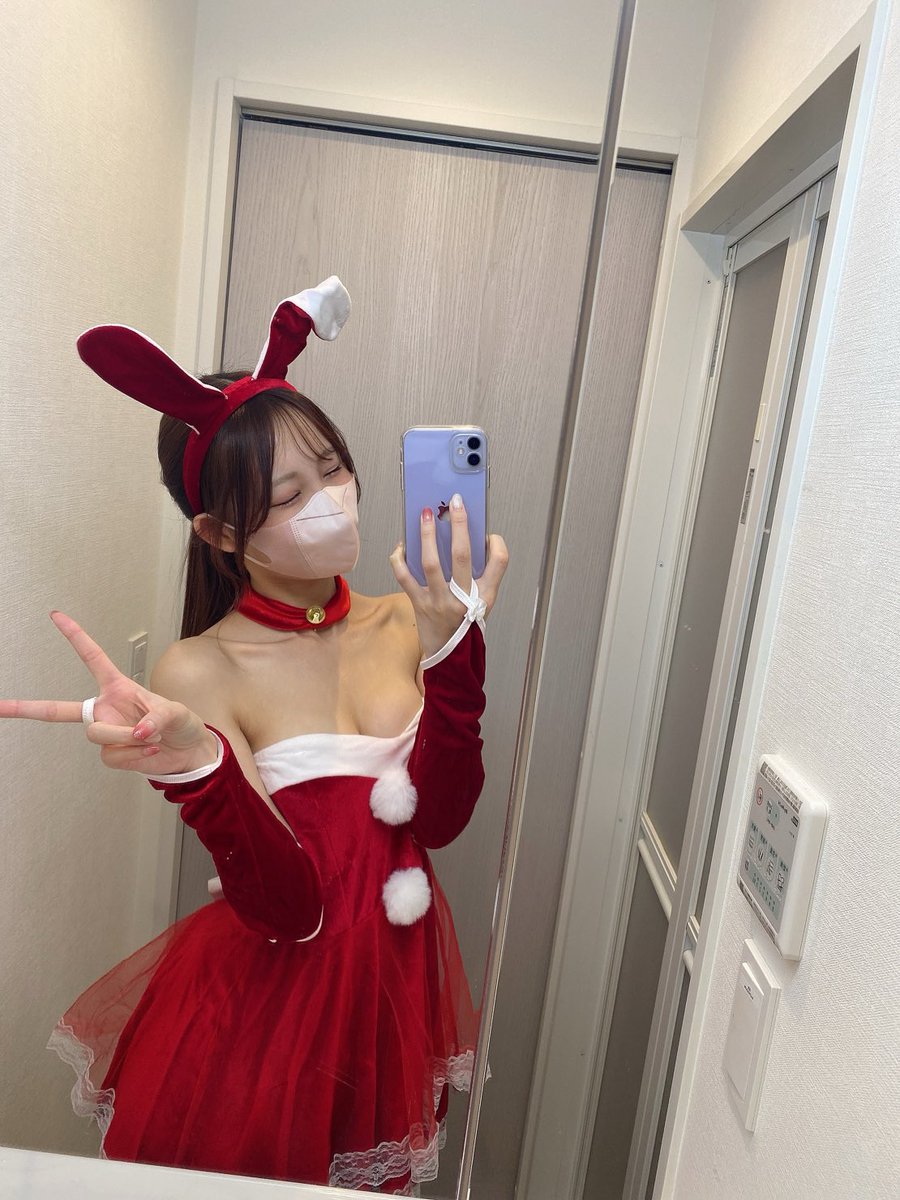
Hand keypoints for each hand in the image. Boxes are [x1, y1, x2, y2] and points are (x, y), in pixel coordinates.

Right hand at [0, 612, 217, 774]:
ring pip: (98, 736)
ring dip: (127, 738)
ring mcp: (106, 733)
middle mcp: (106, 709)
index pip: (92, 658)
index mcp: (118, 688)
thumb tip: (137, 732)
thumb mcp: (177, 714)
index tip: (56, 616)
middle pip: (60, 710)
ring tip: (151, 738)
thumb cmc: (182, 725)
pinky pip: (112, 756)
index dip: (75, 637)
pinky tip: (150, 752)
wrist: (188, 753)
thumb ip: (157, 719)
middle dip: (27, 709)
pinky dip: (135, 756)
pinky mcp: (112, 754)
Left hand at [389, 496, 508, 658]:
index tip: (489, 530)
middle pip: (461, 556)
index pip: (497, 562)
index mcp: (482, 594)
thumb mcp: (486, 599)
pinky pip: (404, 576)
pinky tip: (402, 544)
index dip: (496, 543)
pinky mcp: (417, 603)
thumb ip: (491, 570)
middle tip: (454, 502)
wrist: (448, 654)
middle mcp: (461, 597)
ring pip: (430, 563)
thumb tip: (485, 539)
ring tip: (426, 514)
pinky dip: (400, 558)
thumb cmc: (466, 622)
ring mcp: (437, 600)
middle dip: (458, 525)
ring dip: (427, 536)